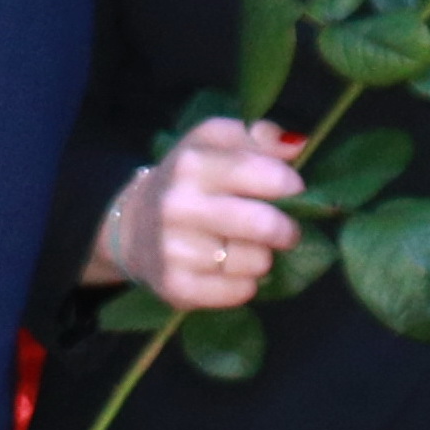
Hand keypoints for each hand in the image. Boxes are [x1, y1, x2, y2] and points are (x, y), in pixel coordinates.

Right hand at [91, 119, 302, 311]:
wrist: (133, 226)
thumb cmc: (190, 182)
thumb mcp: (216, 144)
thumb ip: (260, 138)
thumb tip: (296, 145)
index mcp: (192, 163)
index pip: (269, 176)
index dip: (289, 184)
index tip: (290, 189)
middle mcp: (178, 205)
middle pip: (265, 225)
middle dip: (286, 230)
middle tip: (282, 230)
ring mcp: (173, 249)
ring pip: (257, 262)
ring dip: (261, 258)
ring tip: (245, 248)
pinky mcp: (176, 287)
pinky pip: (240, 292)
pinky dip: (245, 285)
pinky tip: (230, 271)